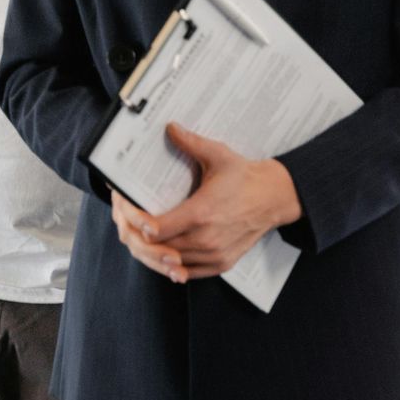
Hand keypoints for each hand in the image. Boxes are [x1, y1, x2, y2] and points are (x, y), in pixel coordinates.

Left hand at [111, 124, 302, 281]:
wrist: (275, 198)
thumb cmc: (244, 177)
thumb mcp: (218, 155)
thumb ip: (191, 143)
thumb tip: (169, 127)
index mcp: (202, 213)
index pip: (155, 229)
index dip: (135, 223)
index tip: (126, 211)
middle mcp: (207, 238)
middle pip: (157, 250)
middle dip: (136, 238)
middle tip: (124, 225)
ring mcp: (215, 254)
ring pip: (170, 264)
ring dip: (150, 254)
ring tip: (136, 239)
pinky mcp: (222, 263)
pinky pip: (188, 273)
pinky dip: (170, 267)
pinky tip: (159, 255)